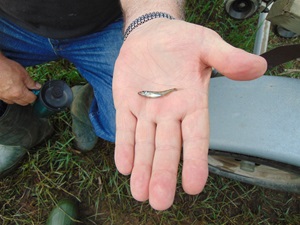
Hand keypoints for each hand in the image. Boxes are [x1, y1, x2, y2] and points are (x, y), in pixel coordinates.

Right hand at [0, 53, 39, 104]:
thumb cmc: (6, 68)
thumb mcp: (23, 73)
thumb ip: (31, 82)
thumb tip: (37, 86)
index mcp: (19, 93)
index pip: (31, 99)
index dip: (35, 95)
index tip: (35, 90)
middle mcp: (10, 97)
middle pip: (23, 102)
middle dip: (28, 97)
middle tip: (28, 89)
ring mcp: (2, 97)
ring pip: (14, 101)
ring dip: (18, 97)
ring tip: (19, 88)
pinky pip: (6, 98)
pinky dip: (10, 95)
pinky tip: (10, 88)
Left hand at [113, 19, 266, 209]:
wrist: (151, 34)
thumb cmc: (181, 40)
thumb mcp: (206, 45)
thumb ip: (228, 58)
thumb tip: (257, 67)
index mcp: (191, 102)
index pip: (196, 137)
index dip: (195, 161)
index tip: (194, 186)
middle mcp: (170, 113)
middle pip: (167, 148)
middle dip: (163, 174)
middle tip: (160, 202)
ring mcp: (146, 110)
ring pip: (144, 144)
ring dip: (142, 169)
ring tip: (140, 194)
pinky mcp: (126, 104)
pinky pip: (125, 128)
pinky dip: (124, 147)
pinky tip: (125, 167)